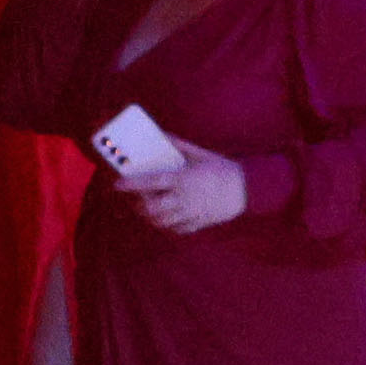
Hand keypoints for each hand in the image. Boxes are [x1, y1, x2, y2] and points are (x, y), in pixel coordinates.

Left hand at [118, 149, 252, 235]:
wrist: (247, 189)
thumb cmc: (223, 169)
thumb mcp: (201, 154)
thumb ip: (179, 146)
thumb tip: (162, 135)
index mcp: (183, 179)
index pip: (151, 182)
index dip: (132, 184)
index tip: (117, 184)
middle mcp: (184, 198)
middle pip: (152, 208)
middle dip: (140, 205)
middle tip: (138, 199)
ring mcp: (191, 213)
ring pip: (161, 221)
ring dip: (150, 216)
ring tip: (149, 209)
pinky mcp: (198, 223)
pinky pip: (176, 229)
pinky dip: (166, 225)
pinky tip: (166, 217)